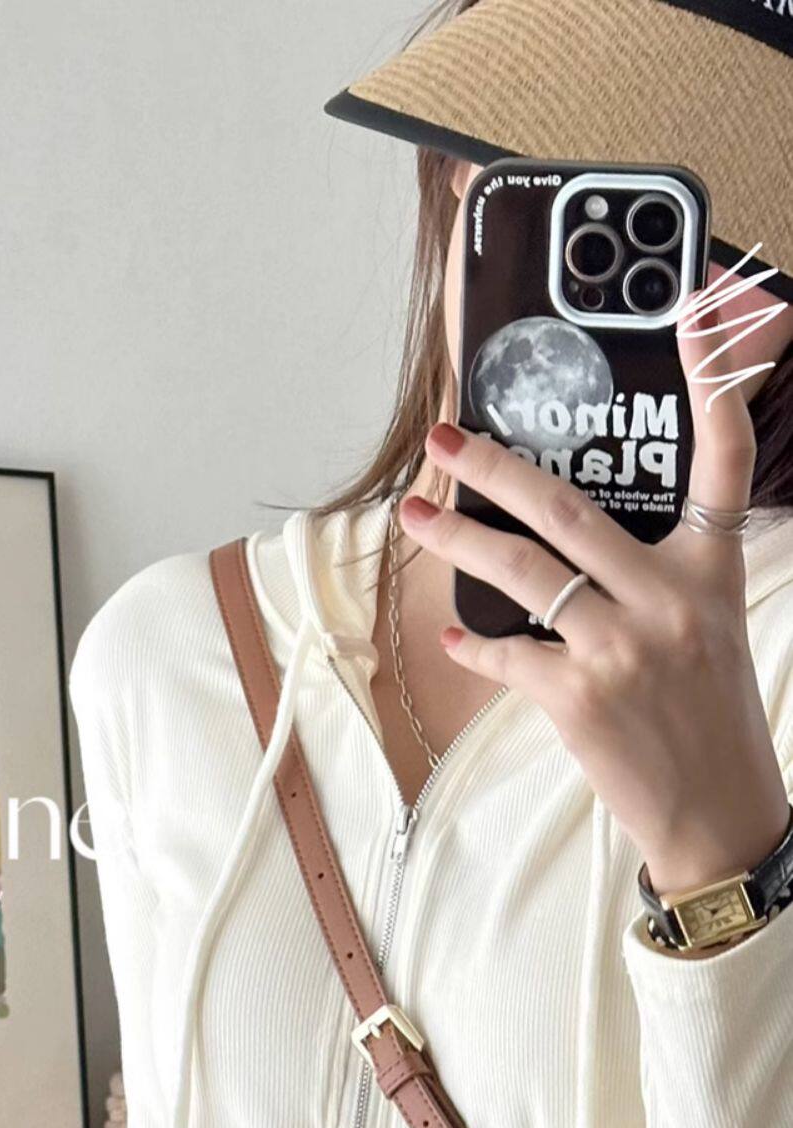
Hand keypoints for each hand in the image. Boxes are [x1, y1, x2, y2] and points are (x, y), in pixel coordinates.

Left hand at [399, 298, 789, 897]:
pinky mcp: (580, 697)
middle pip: (568, 508)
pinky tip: (457, 640)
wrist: (718, 811)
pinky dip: (477, 646)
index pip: (721, 459)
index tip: (694, 310)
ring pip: (521, 570)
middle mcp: (670, 597)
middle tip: (445, 440)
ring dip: (456, 542)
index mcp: (711, 569)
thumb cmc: (706, 715)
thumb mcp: (708, 626)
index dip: (715, 380)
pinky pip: (508, 653)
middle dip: (495, 467)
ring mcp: (622, 647)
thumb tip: (573, 536)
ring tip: (414, 516)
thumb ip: (657, 573)